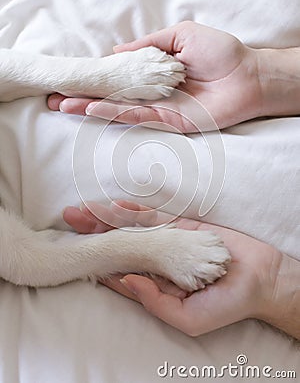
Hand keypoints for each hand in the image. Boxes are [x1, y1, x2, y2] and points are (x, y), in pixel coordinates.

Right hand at [48, 21, 262, 131]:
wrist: (248, 76)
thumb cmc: (220, 52)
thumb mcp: (180, 36)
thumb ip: (148, 44)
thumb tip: (116, 51)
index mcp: (154, 71)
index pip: (118, 76)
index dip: (95, 77)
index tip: (72, 78)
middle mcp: (152, 91)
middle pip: (112, 95)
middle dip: (84, 97)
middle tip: (56, 99)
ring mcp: (159, 107)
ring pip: (118, 108)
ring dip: (90, 107)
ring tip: (64, 105)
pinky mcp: (169, 120)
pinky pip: (137, 116)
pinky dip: (114, 113)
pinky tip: (92, 109)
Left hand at [63, 200, 289, 336]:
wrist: (259, 277)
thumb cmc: (226, 304)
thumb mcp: (189, 318)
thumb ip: (155, 302)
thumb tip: (124, 280)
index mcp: (154, 283)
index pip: (117, 270)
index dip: (96, 259)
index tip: (74, 249)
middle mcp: (156, 260)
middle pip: (119, 243)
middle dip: (94, 232)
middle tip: (71, 218)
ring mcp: (167, 240)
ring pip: (132, 226)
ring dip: (109, 217)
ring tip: (85, 208)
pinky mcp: (181, 225)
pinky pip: (155, 215)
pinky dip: (135, 209)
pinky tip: (116, 202)